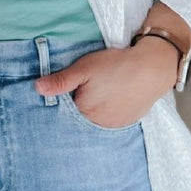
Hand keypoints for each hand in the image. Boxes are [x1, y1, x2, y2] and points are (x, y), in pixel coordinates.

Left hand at [34, 41, 178, 128]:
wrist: (153, 67)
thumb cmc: (118, 65)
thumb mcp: (85, 68)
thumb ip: (61, 80)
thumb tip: (37, 88)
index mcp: (85, 112)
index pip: (64, 111)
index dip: (64, 99)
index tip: (68, 89)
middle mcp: (98, 124)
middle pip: (80, 117)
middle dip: (78, 105)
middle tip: (89, 87)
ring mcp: (114, 125)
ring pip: (95, 120)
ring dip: (93, 110)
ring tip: (101, 92)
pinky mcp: (127, 122)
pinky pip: (110, 120)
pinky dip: (108, 111)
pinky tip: (111, 98)